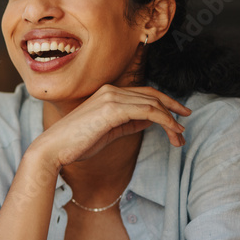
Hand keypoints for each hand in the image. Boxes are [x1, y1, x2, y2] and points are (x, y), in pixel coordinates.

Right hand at [32, 85, 191, 169]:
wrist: (53, 149)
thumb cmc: (76, 143)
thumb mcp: (108, 132)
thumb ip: (128, 123)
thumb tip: (151, 120)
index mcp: (107, 93)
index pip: (143, 93)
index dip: (165, 102)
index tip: (179, 115)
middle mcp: (110, 91)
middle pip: (152, 95)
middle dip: (173, 110)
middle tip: (185, 126)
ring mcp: (111, 98)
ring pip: (153, 104)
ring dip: (171, 120)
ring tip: (180, 137)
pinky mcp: (112, 109)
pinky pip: (148, 111)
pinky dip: (165, 121)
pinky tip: (172, 131)